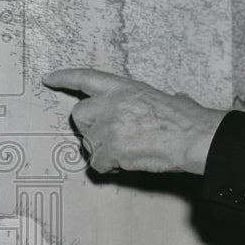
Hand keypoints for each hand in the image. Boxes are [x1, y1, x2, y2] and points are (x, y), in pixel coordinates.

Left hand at [42, 69, 226, 174]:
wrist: (195, 138)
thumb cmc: (189, 121)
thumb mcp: (170, 98)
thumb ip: (156, 100)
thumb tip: (178, 100)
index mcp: (124, 88)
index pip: (86, 78)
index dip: (65, 78)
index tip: (48, 79)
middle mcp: (111, 103)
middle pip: (79, 115)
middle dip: (90, 127)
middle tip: (110, 136)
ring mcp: (108, 126)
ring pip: (90, 144)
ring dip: (107, 150)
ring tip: (134, 150)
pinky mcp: (110, 149)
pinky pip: (99, 163)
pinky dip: (113, 166)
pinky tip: (132, 161)